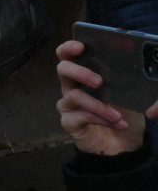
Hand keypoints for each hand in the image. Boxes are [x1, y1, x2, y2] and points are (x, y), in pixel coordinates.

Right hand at [55, 39, 154, 154]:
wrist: (124, 143)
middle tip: (99, 82)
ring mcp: (68, 104)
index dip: (69, 48)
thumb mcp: (128, 94)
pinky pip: (80, 117)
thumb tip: (128, 66)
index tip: (81, 47)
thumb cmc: (124, 113)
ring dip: (98, 105)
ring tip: (117, 114)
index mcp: (82, 74)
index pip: (66, 55)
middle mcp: (70, 86)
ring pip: (74, 96)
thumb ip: (123, 79)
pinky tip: (117, 123)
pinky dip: (101, 119)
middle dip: (80, 72)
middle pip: (62, 69)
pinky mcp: (69, 122)